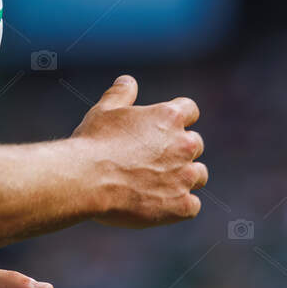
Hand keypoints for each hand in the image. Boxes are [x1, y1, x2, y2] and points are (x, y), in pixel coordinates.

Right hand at [71, 75, 205, 227]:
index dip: (177, 118)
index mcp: (169, 116)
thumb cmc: (94, 142)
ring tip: (159, 184)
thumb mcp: (104, 110)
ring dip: (184, 177)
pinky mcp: (181, 205)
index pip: (190, 110)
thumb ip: (121, 94)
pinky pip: (193, 206)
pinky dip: (181, 206)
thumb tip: (128, 81)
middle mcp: (183, 144)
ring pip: (199, 175)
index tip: (163, 129)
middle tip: (154, 159)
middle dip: (179, 150)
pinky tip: (162, 205)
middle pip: (195, 144)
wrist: (87, 180)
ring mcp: (185, 176)